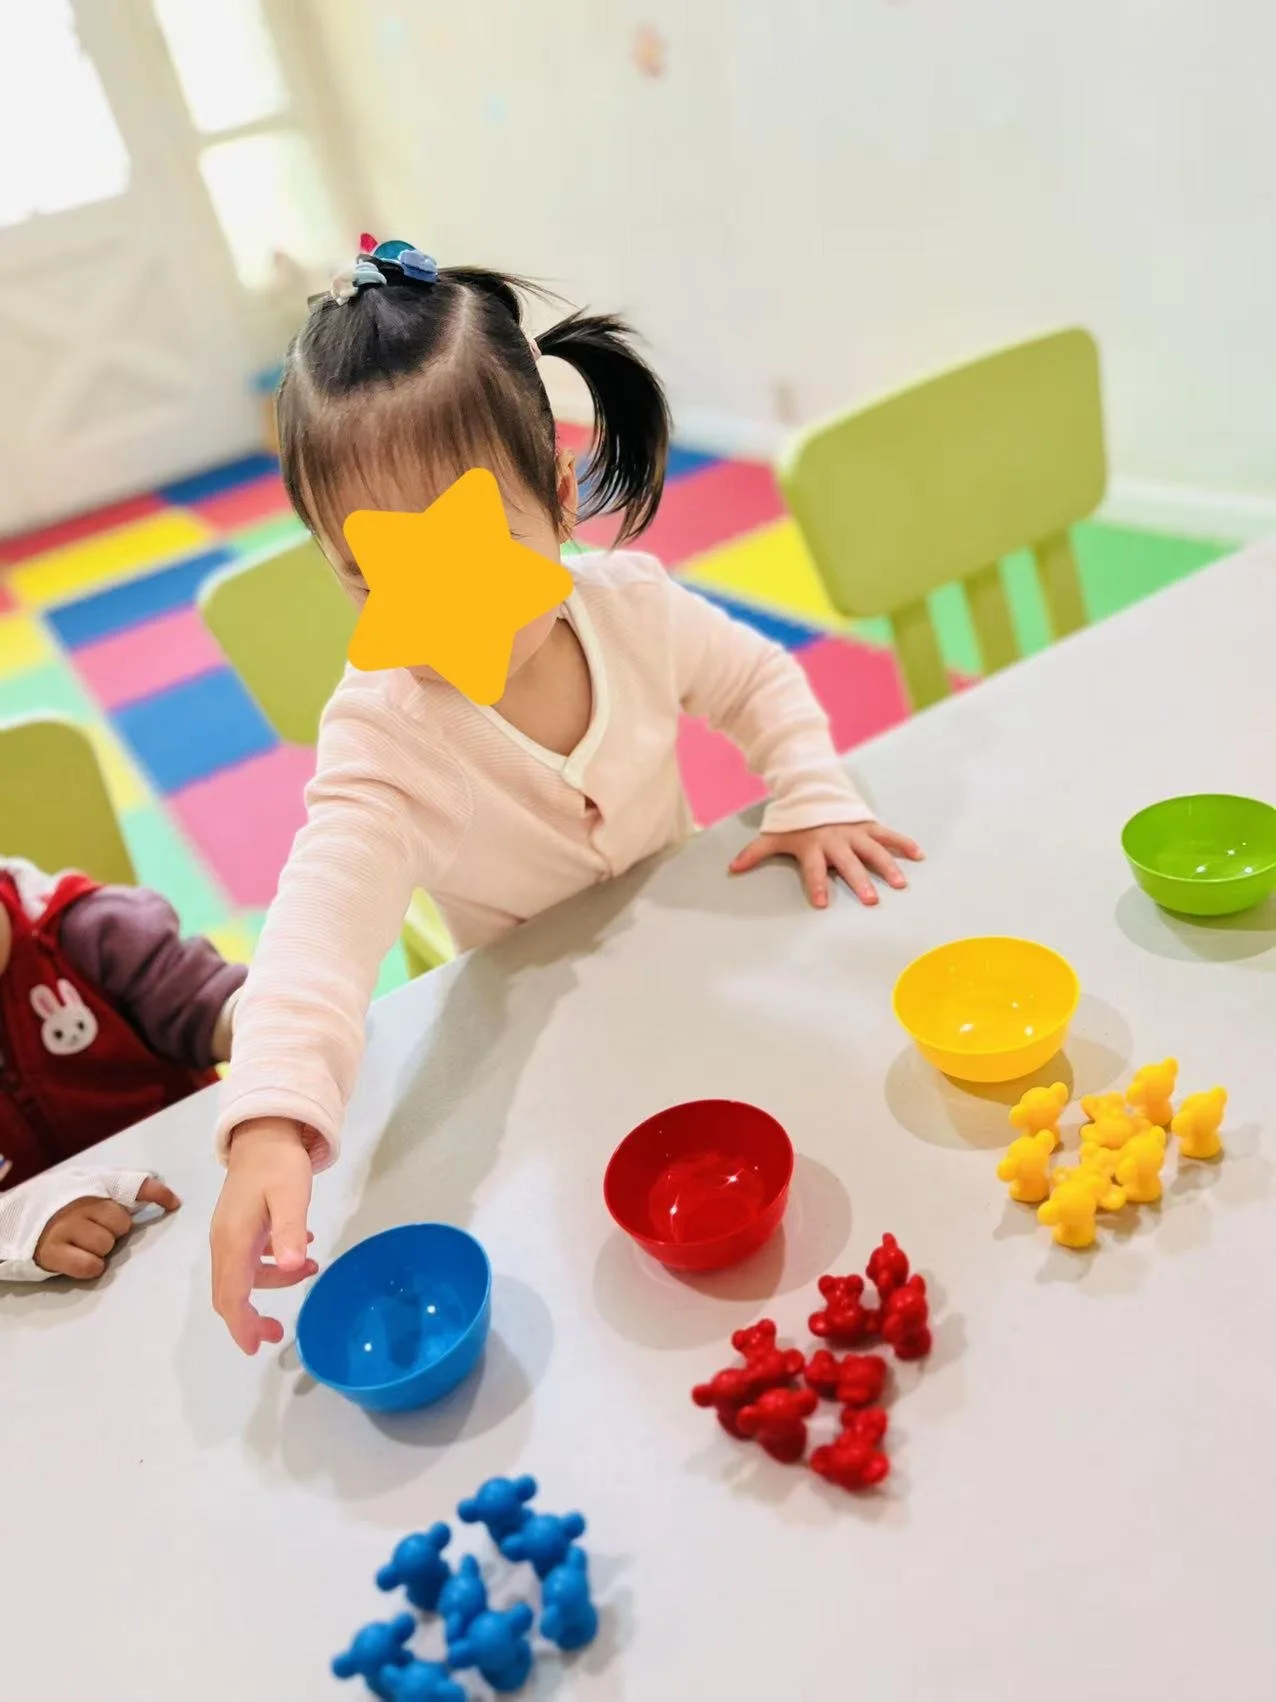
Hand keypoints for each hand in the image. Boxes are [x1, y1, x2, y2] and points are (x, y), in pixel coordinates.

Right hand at [35, 1177, 180, 1278]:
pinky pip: (89, 1266)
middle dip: (114, 1231)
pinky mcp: (52, 1252)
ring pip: (106, 1245)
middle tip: (96, 1230)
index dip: (157, 1193)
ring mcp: (65, 1227)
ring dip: (100, 1250)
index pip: (134, 1184)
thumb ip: (125, 1189)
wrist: (14, 1221)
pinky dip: (89, 1266)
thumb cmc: (61, 1207)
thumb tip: (172, 1200)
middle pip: (120, 1223)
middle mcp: (79, 1204)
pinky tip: (78, 1260)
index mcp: (92, 1186)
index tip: (173, 1204)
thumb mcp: (89, 1188)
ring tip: (82, 1244)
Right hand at [211, 1119, 316, 1353]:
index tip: (256, 1347)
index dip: (241, 1325)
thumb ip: (290, 1231)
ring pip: (243, 1275)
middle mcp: (225, 1241)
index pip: (232, 1295)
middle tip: (278, 1333)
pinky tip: (299, 1249)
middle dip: (250, 1317)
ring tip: (311, 1269)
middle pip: (229, 1293)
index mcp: (233, 1240)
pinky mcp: (239, 1224)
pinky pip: (250, 1257)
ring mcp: (229, 1233)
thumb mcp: (291, 1195)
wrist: (263, 1132)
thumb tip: (293, 1268)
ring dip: (272, 1283)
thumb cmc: (278, 1164)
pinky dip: (271, 1263)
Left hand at [729, 821, 922, 908]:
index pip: (814, 870)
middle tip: (871, 901)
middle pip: (849, 864)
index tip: (821, 903)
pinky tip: (918, 855)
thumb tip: (732, 868)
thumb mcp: (774, 835)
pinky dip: (903, 843)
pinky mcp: (869, 825)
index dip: (817, 885)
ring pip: (873, 851)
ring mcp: (855, 833)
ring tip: (900, 884)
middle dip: (859, 881)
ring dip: (887, 866)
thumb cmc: (795, 821)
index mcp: (814, 846)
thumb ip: (755, 853)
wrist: (814, 789)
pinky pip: (888, 835)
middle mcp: (836, 841)